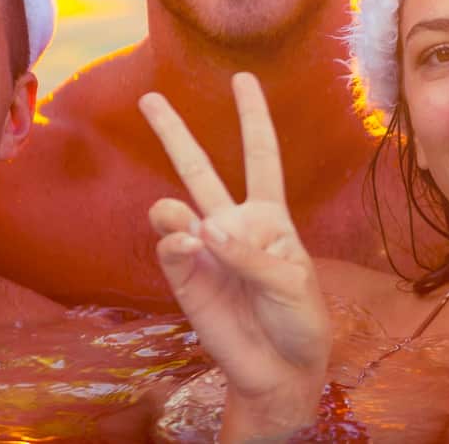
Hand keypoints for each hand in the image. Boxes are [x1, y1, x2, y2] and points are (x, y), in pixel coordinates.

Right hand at [139, 73, 328, 436]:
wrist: (282, 369)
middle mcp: (232, 224)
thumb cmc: (300, 319)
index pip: (261, 155)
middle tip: (149, 98)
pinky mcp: (186, 280)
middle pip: (200, 169)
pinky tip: (190, 247)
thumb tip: (204, 230)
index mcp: (270, 215)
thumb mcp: (292, 281)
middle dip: (174, 133)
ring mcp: (204, 250)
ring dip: (174, 208)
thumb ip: (250, 254)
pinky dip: (178, 246)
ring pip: (175, 208)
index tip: (242, 79)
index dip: (253, 117)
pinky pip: (172, 250)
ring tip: (182, 220)